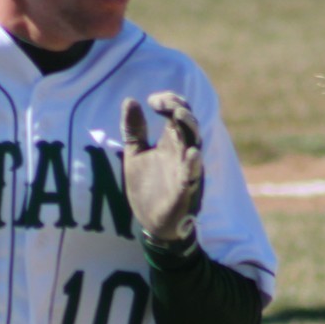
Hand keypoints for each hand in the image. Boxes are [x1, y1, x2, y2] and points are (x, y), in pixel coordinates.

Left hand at [121, 91, 202, 242]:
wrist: (153, 223)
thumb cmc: (148, 187)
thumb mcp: (136, 155)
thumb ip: (134, 130)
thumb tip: (130, 100)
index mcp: (171, 142)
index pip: (178, 112)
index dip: (169, 101)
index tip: (152, 101)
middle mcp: (182, 153)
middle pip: (189, 125)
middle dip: (180, 110)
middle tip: (167, 103)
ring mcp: (186, 171)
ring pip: (194, 146)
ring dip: (190, 129)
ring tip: (180, 115)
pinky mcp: (186, 192)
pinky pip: (192, 177)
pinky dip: (193, 165)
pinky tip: (192, 154)